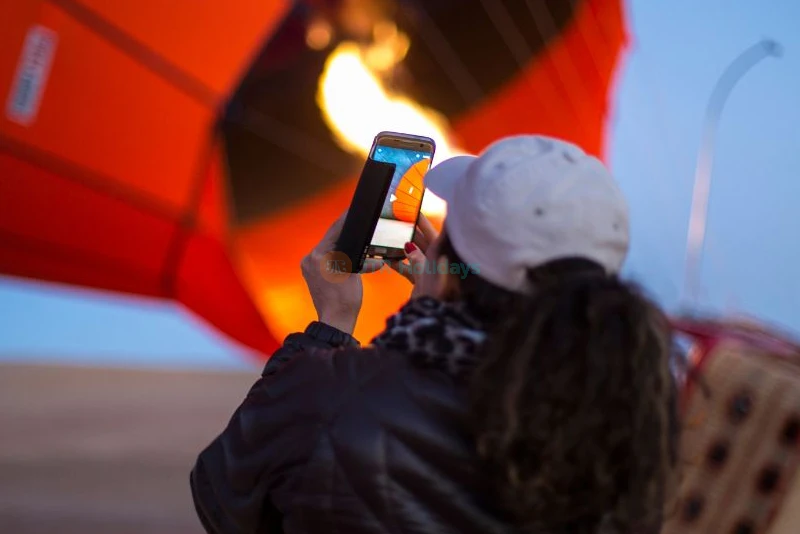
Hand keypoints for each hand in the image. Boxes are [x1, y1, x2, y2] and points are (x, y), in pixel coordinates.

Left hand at [301, 213, 382, 334]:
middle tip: (362, 226)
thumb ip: (354, 252)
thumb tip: (358, 240)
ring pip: (334, 251)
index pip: (334, 231)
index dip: (346, 220)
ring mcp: (311, 268)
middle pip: (333, 240)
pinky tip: (361, 263)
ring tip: (366, 249)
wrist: (337, 322)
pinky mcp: (315, 275)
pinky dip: (344, 261)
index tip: (354, 210)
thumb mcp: (352, 270)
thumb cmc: (345, 300)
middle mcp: (310, 260)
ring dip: (350, 251)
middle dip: (350, 236)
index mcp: (317, 256)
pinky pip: (332, 261)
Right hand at [387, 214, 440, 297]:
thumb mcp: (426, 270)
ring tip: (392, 237)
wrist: (434, 313)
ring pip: (416, 255)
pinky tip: (388, 259)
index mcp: (443, 254)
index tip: (414, 212)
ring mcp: (430, 272)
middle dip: (412, 233)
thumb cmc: (437, 290)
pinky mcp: (421, 282)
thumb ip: (417, 258)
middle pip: (424, 242)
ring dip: (404, 248)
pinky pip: (409, 269)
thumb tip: (408, 246)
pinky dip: (400, 264)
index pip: (433, 232)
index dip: (424, 223)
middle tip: (400, 222)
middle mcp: (437, 261)